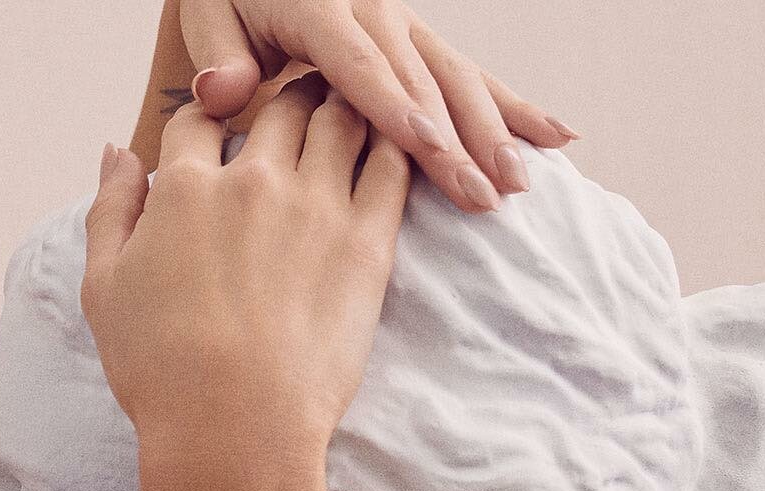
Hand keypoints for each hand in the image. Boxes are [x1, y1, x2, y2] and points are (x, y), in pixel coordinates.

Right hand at [81, 70, 410, 467]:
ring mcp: (315, 210)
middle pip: (279, 107)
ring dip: (343, 108)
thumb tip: (116, 151)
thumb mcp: (104, 290)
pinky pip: (391, 170)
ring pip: (339, 122)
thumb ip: (109, 210)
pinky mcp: (368, 246)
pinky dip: (394, 146)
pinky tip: (395, 149)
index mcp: (185, 189)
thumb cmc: (164, 373)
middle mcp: (252, 182)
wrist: (235, 430)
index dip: (212, 117)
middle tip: (302, 106)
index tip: (226, 130)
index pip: (200, 120)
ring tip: (352, 115)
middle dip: (288, 97)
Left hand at [178, 0, 579, 213]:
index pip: (363, 67)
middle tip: (485, 197)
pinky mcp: (421, 43)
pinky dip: (515, 108)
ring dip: (492, 133)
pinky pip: (471, 76)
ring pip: (457, 80)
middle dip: (459, 142)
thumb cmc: (231, 2)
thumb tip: (227, 91)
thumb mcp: (206, 14)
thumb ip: (216, 53)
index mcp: (320, 7)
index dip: (399, 110)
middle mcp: (374, 11)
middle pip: (423, 82)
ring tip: (519, 182)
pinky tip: (558, 136)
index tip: (432, 151)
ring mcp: (404, 26)